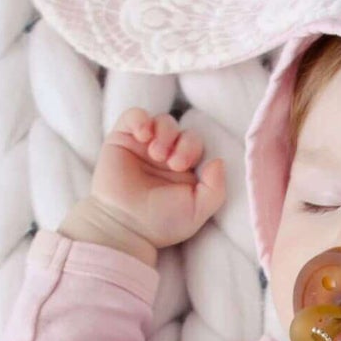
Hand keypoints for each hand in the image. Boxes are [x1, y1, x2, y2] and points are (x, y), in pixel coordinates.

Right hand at [89, 107, 226, 249]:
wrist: (125, 225)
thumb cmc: (161, 222)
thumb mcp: (198, 210)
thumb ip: (216, 189)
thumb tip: (218, 161)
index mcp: (185, 171)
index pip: (197, 145)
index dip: (193, 148)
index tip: (182, 167)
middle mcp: (166, 156)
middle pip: (183, 131)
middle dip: (182, 143)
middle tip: (171, 163)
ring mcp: (144, 147)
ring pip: (162, 121)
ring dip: (164, 133)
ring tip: (156, 153)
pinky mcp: (122, 139)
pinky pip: (134, 115)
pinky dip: (141, 119)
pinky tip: (143, 134)